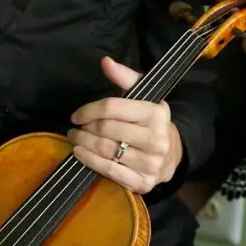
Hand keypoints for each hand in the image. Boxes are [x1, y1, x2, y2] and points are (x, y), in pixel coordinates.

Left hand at [67, 56, 183, 193]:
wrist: (171, 155)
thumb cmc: (150, 122)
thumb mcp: (144, 96)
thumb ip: (125, 77)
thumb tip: (105, 62)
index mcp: (156, 113)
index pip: (113, 108)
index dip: (89, 110)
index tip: (76, 115)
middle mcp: (156, 139)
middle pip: (107, 130)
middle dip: (85, 128)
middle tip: (75, 128)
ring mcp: (151, 163)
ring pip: (106, 151)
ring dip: (84, 144)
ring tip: (75, 139)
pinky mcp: (143, 182)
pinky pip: (110, 171)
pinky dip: (90, 162)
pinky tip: (81, 154)